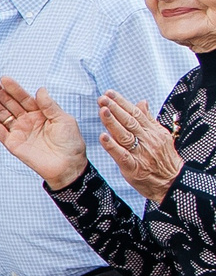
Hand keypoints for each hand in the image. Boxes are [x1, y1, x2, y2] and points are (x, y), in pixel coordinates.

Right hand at [0, 78, 88, 190]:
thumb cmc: (71, 144)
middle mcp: (27, 120)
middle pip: (9, 103)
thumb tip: (40, 90)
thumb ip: (50, 105)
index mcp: (40, 113)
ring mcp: (18, 131)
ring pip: (1, 114)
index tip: (4, 79)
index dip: (14, 88)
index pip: (24, 97)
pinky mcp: (12, 143)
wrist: (68, 166)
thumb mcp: (64, 120)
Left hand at [100, 90, 182, 205]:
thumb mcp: (160, 136)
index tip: (109, 93)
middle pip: (129, 122)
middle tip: (102, 98)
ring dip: (112, 122)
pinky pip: (121, 155)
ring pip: (124, 135)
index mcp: (153, 132)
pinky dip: (112, 146)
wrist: (172, 182)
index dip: (122, 102)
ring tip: (102, 110)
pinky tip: (102, 137)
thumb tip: (142, 102)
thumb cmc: (163, 158)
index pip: (136, 114)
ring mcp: (140, 154)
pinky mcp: (133, 167)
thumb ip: (148, 119)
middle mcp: (147, 140)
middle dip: (115, 108)